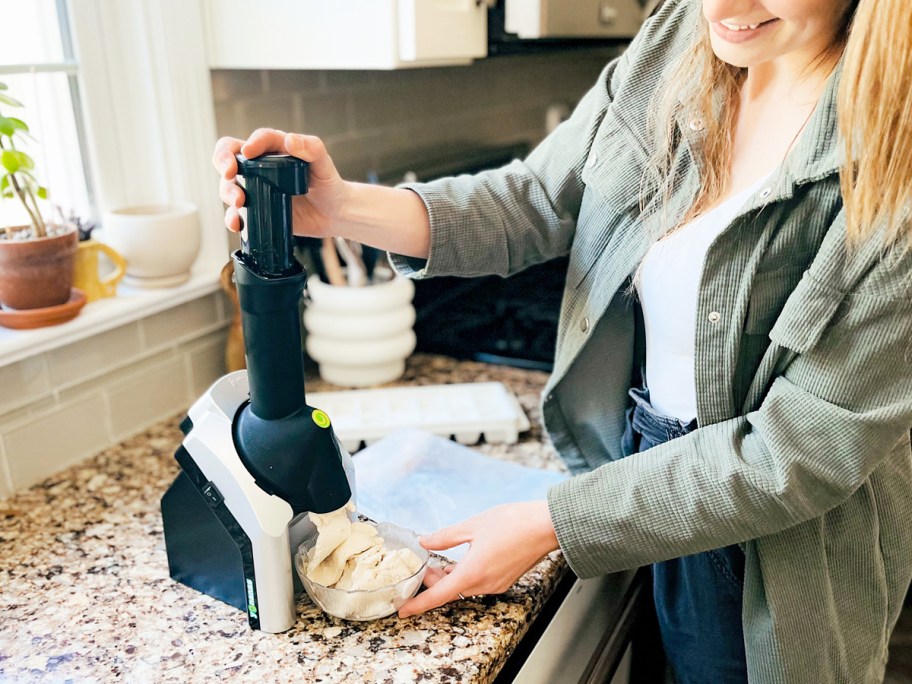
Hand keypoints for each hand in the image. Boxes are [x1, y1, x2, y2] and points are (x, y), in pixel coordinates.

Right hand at [211, 128, 348, 236]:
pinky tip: (237, 223)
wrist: (333, 213)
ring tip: (240, 202)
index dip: (248, 143)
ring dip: (227, 192)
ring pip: (229, 186)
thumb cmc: (328, 184)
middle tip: (230, 174)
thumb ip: (311, 148)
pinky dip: (232, 218)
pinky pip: (236, 214)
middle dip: (223, 163)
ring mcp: (255, 189)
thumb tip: (291, 139)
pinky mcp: (256, 211)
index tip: (248, 152)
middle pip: (230, 158)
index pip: (255, 140)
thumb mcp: (323, 164)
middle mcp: (259, 167)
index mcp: (274, 150)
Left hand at [397, 501, 559, 617]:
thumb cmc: (513, 522)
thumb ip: (445, 537)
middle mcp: (485, 584)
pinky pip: (479, 583)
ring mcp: (497, 584)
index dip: (419, 604)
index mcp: (473, 572)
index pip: (439, 595)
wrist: (546, 526)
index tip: (403, 610)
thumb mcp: (473, 525)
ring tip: (440, 561)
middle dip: (434, 581)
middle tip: (424, 564)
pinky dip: (465, 575)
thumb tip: (425, 542)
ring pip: (465, 587)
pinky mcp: (505, 579)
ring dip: (450, 578)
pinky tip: (462, 560)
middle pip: (451, 591)